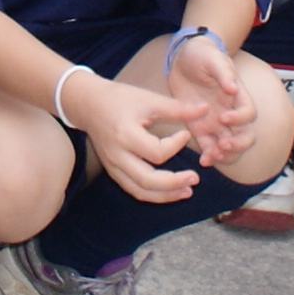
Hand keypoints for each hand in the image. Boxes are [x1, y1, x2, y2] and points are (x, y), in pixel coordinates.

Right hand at [75, 74, 200, 205]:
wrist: (88, 104)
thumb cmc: (119, 99)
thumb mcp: (148, 99)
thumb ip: (177, 108)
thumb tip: (205, 109)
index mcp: (126, 135)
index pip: (157, 152)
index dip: (176, 145)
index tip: (186, 133)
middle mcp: (118, 155)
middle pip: (147, 181)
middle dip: (174, 184)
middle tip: (195, 179)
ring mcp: (113, 166)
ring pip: (140, 191)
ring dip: (165, 195)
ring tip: (187, 191)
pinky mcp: (113, 171)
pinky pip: (134, 189)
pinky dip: (153, 194)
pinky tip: (170, 191)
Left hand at [162, 30, 255, 169]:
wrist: (183, 58)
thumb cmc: (203, 55)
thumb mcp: (212, 58)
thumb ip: (223, 72)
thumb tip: (233, 88)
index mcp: (238, 96)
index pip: (249, 114)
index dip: (240, 119)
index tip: (224, 117)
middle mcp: (231, 113)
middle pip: (245, 136)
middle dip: (238, 145)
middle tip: (223, 145)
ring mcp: (216, 123)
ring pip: (229, 147)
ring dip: (224, 155)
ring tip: (212, 157)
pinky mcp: (200, 128)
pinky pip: (209, 147)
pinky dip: (209, 156)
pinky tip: (203, 161)